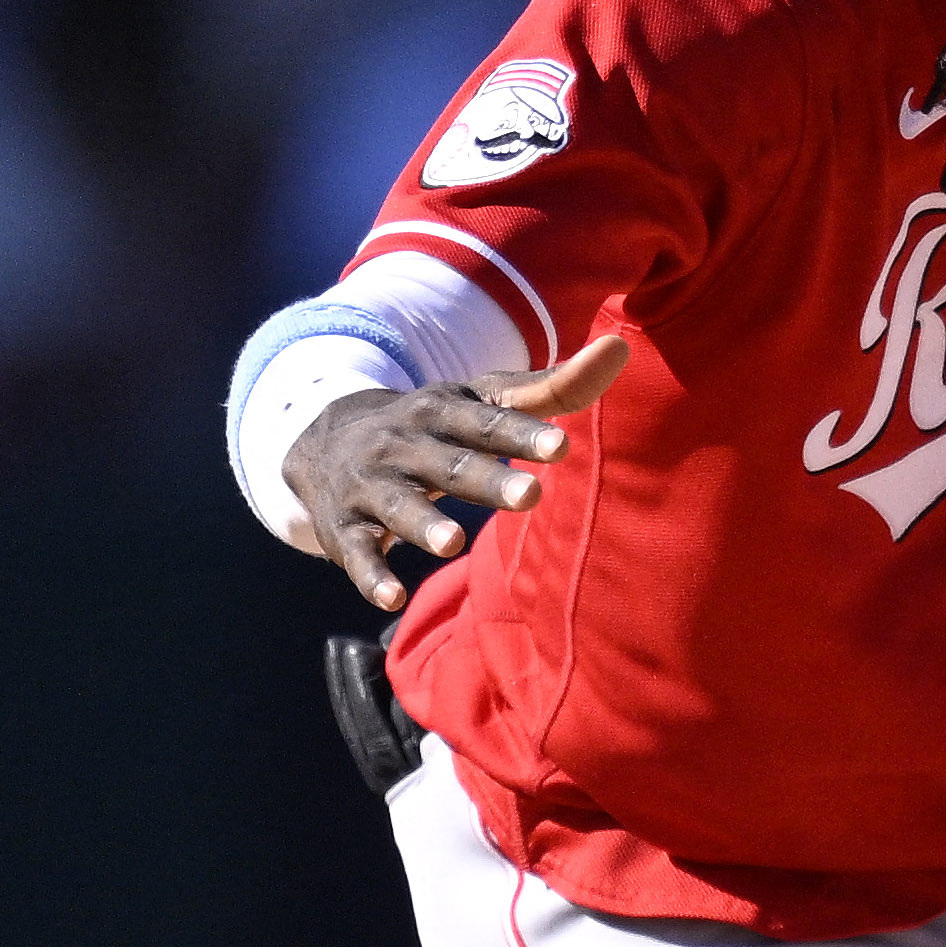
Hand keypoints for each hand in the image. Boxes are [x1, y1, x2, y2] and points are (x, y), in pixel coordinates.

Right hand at [289, 335, 632, 613]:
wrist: (325, 442)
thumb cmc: (433, 427)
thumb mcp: (482, 400)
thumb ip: (550, 387)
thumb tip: (620, 348)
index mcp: (442, 411)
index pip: (487, 421)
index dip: (524, 432)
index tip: (564, 445)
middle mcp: (403, 444)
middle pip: (449, 463)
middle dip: (487, 480)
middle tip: (532, 495)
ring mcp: (370, 486)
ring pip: (398, 505)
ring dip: (423, 523)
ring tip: (453, 544)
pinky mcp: (343, 528)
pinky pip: (356, 552)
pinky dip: (370, 575)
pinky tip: (391, 598)